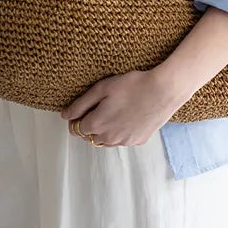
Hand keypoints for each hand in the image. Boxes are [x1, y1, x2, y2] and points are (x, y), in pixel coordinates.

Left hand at [59, 68, 188, 146]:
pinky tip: (128, 116)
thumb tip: (65, 116)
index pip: (77, 128)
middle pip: (91, 136)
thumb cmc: (131, 85)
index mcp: (97, 125)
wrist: (163, 91)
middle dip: (90, 125)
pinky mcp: (138, 141)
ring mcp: (125, 142)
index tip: (83, 108)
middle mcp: (109, 138)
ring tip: (114, 111)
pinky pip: (122, 140)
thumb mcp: (102, 89)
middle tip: (100, 106)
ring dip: (105, 130)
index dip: (77, 118)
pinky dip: (120, 131)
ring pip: (106, 140)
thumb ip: (81, 104)